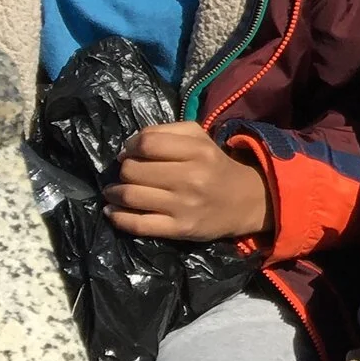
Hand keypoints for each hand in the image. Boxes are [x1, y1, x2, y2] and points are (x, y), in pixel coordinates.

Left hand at [103, 122, 269, 241]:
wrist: (246, 201)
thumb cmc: (215, 166)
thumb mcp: (199, 138)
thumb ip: (164, 131)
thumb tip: (126, 148)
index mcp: (198, 151)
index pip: (147, 144)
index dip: (130, 147)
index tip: (129, 153)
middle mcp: (191, 178)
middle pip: (133, 170)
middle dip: (123, 170)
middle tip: (128, 173)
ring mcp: (184, 206)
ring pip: (131, 196)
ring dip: (114, 193)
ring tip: (114, 192)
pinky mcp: (180, 229)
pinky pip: (138, 224)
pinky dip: (118, 217)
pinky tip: (112, 211)